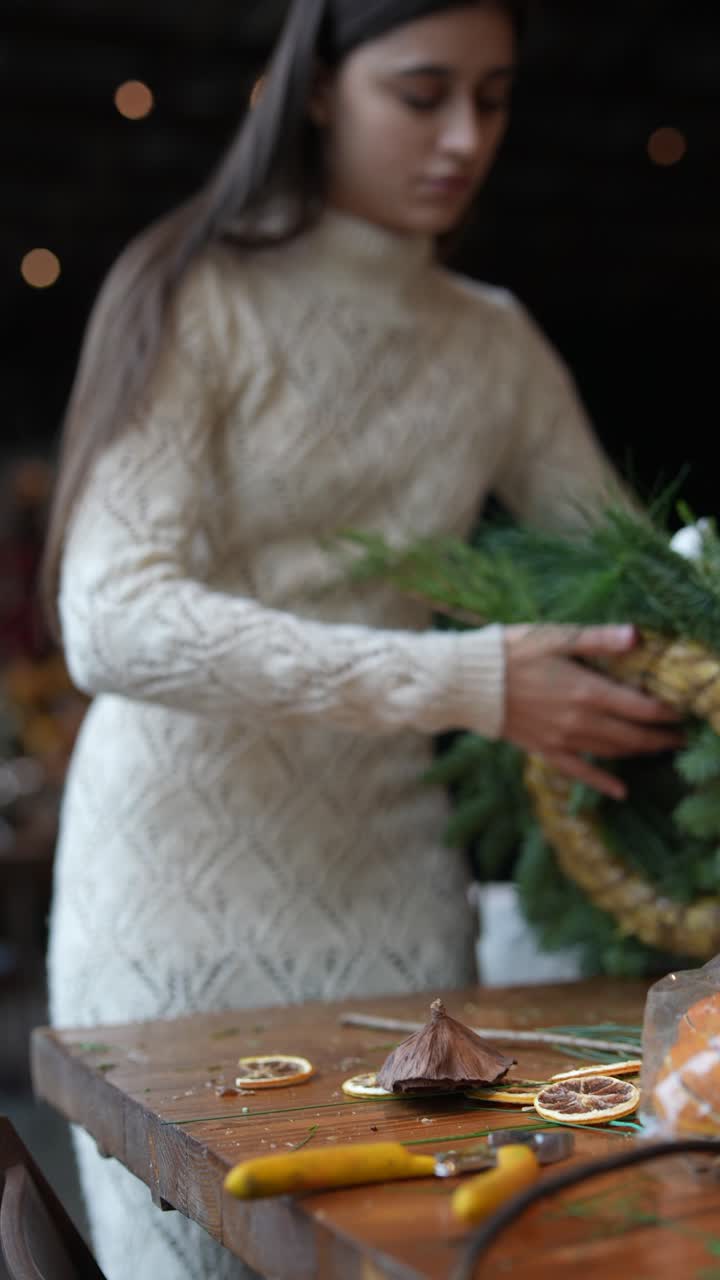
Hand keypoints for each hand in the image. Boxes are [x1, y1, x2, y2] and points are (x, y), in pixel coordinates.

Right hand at [503, 623, 684, 799]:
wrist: (467, 683)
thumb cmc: (510, 652)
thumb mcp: (555, 637)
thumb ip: (598, 640)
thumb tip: (636, 635)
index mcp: (587, 691)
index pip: (641, 708)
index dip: (666, 712)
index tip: (682, 711)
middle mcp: (580, 721)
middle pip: (633, 736)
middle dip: (661, 737)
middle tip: (681, 737)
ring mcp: (562, 740)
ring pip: (612, 752)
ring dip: (639, 753)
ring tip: (659, 749)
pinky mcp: (545, 750)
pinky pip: (579, 772)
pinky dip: (602, 783)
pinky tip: (620, 791)